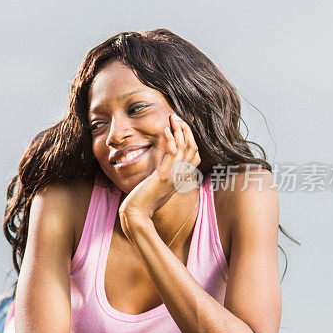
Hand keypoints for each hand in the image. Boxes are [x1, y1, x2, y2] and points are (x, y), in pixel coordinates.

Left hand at [118, 113, 200, 229]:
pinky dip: (171, 140)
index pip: (195, 155)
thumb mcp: (158, 187)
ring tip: (174, 118)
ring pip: (185, 148)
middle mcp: (181, 176)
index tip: (183, 126)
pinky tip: (166, 130)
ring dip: (180, 130)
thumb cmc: (144, 202)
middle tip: (178, 117)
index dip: (191, 139)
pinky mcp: (164, 176)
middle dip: (187, 130)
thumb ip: (164, 176)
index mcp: (181, 178)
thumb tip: (161, 168)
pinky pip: (172, 154)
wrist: (137, 214)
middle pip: (193, 148)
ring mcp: (174, 176)